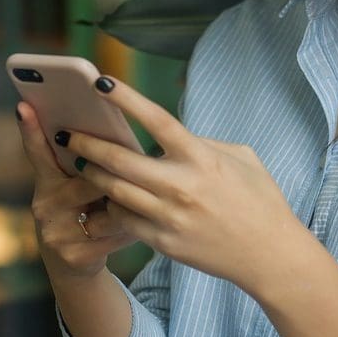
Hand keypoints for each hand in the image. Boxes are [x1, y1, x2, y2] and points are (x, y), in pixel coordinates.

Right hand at [16, 102, 136, 281]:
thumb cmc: (87, 209)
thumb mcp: (81, 184)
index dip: (32, 129)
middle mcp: (45, 204)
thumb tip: (113, 134)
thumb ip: (90, 162)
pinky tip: (142, 225)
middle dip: (115, 174)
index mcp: (48, 180)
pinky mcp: (74, 255)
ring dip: (131, 202)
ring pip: (107, 206)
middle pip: (88, 178)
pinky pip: (117, 232)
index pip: (39, 151)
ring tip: (146, 197)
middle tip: (137, 166)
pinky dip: (134, 226)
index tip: (26, 105)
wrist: (76, 262)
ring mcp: (56, 232)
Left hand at [63, 77, 302, 295]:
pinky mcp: (163, 242)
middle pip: (120, 159)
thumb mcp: (242, 157)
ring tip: (82, 163)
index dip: (127, 99)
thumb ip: (205, 143)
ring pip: (114, 191)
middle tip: (69, 134)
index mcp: (202, 158)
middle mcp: (181, 186)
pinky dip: (113, 205)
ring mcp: (169, 217)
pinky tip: (108, 197)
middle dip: (89, 144)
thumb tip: (173, 138)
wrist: (268, 253)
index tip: (102, 83)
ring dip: (93, 175)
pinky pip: (125, 220)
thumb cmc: (260, 199)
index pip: (157, 120)